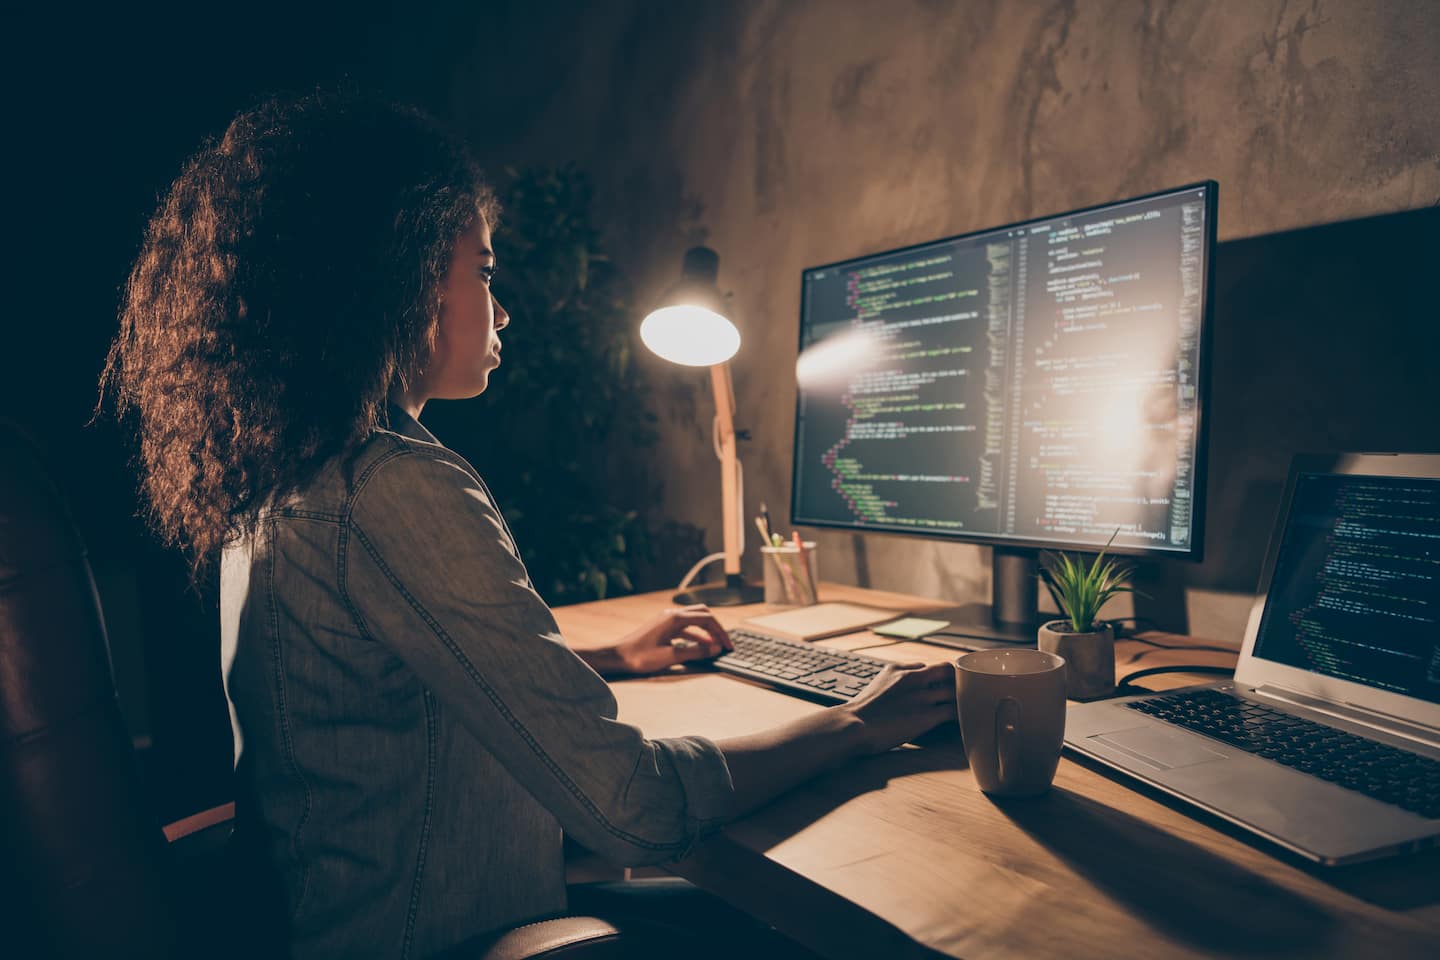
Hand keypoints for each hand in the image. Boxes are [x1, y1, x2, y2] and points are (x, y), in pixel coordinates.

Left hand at [607, 605, 731, 675]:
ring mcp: (666, 619)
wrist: (617, 656)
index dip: (721, 632)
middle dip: (716, 627)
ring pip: (694, 620)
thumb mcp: (670, 656)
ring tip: (716, 646)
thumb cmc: (639, 657)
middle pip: (702, 614)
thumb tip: (716, 648)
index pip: (707, 619)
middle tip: (725, 642)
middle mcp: (671, 614)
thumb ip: (695, 651)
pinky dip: (695, 635)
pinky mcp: (662, 627)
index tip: (728, 645)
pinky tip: (700, 646)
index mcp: (675, 618)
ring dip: (706, 631)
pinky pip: (684, 627)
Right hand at [841, 661, 955, 754]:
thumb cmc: (862, 711)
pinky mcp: (927, 715)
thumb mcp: (877, 684)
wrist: (854, 725)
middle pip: (948, 670)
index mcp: (899, 669)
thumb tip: (909, 679)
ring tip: (968, 706)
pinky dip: (961, 714)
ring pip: (955, 690)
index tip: (947, 686)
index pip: (930, 666)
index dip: (941, 677)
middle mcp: (913, 678)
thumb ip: (894, 678)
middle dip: (957, 681)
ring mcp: (921, 696)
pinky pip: (954, 711)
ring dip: (963, 697)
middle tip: (963, 693)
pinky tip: (963, 719)